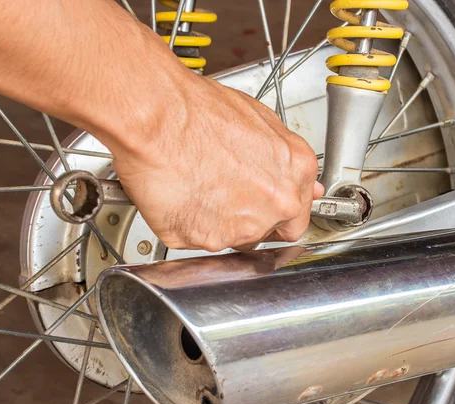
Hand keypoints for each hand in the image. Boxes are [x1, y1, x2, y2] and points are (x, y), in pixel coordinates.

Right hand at [112, 72, 322, 250]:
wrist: (157, 117)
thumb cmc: (199, 110)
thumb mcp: (259, 120)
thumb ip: (282, 159)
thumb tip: (291, 174)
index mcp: (297, 171)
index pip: (297, 211)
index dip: (277, 209)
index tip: (264, 204)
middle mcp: (278, 203)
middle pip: (269, 228)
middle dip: (249, 216)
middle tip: (223, 192)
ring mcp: (245, 226)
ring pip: (237, 238)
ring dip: (220, 221)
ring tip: (199, 188)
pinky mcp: (208, 240)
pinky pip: (202, 241)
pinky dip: (191, 225)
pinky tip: (183, 197)